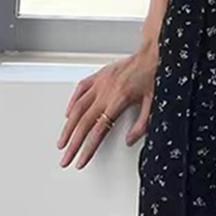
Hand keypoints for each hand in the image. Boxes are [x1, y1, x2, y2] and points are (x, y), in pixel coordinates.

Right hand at [56, 41, 158, 168]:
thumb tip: (129, 141)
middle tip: (65, 159)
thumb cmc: (153, 76)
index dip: (88, 149)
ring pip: (77, 108)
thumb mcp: (153, 103)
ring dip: (67, 127)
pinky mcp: (99, 75)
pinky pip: (80, 89)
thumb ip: (141, 125)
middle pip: (83, 123)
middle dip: (72, 144)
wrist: (152, 54)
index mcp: (119, 100)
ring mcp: (100, 82)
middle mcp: (106, 92)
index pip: (98, 131)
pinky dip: (72, 102)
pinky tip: (68, 114)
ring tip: (61, 142)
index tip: (80, 161)